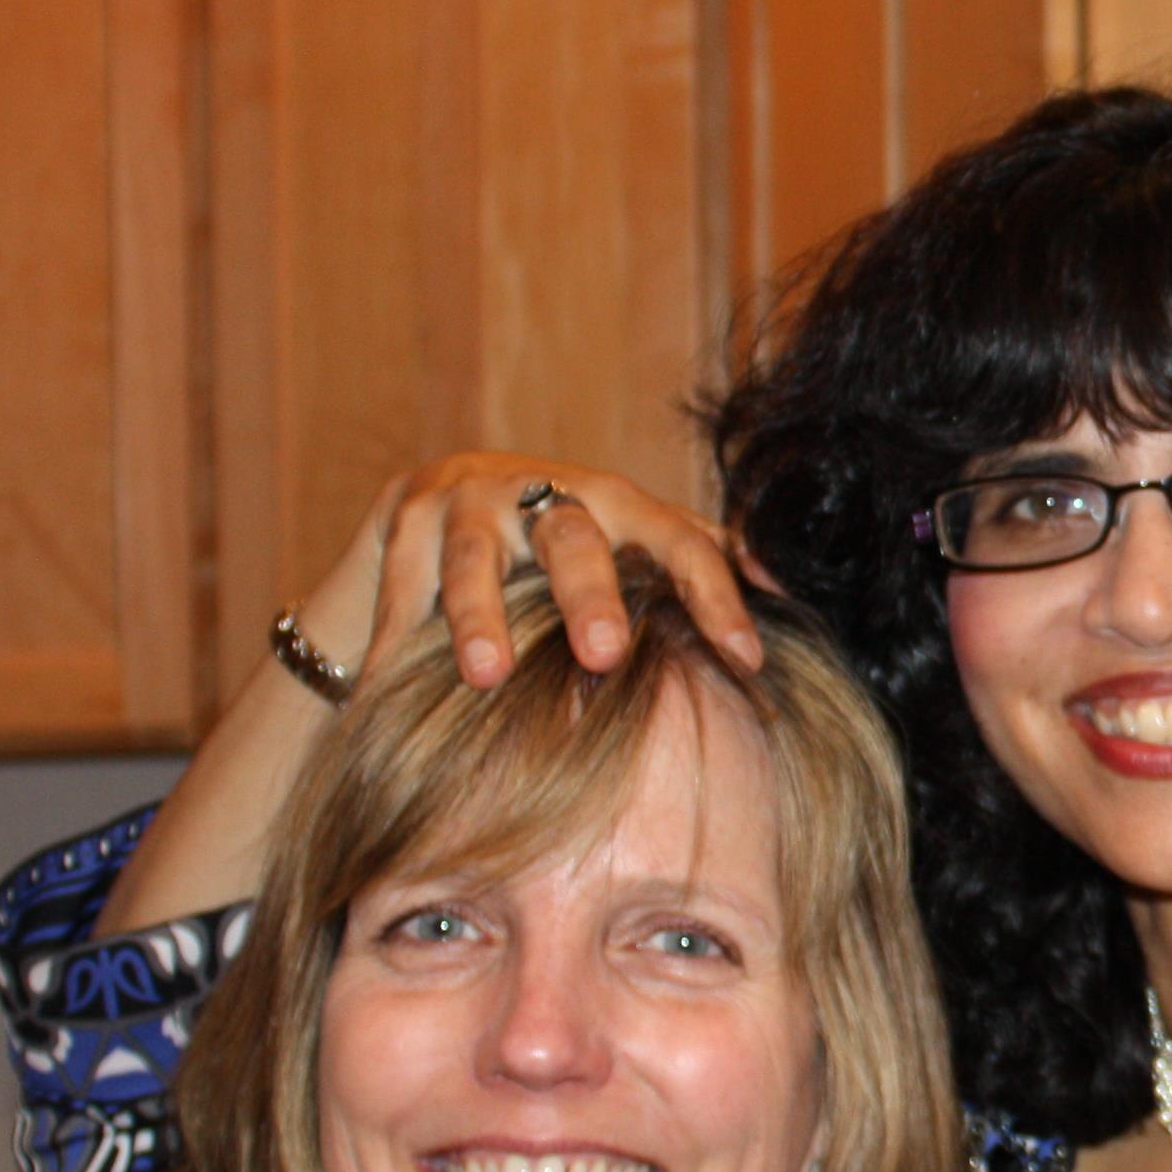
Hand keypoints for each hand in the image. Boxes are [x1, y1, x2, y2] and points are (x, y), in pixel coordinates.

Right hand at [364, 453, 770, 690]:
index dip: (715, 596)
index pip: (680, 541)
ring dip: (480, 616)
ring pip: (477, 556)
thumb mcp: (624, 549)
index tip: (747, 658)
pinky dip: (396, 631)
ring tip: (487, 676)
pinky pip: (402, 581)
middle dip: (591, 595)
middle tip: (604, 657)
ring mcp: (471, 497)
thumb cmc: (552, 555)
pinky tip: (386, 682)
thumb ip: (693, 561)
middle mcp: (547, 489)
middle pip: (575, 538)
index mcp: (618, 503)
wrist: (434, 514)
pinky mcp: (405, 514)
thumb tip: (784, 588)